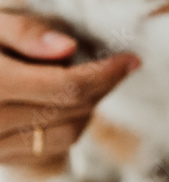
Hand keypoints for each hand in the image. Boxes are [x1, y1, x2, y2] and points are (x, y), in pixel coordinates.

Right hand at [0, 13, 138, 167]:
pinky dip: (70, 126)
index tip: (131, 60)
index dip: (106, 73)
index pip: (66, 86)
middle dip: (102, 86)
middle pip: (72, 109)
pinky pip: (51, 148)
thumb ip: (24, 33)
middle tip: (116, 66)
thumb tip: (68, 48)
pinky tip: (66, 104)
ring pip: (68, 133)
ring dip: (88, 108)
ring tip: (89, 81)